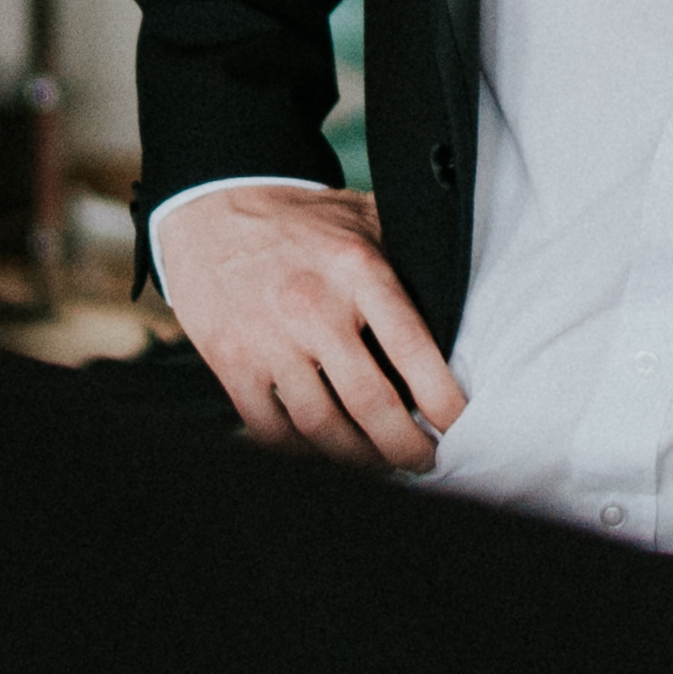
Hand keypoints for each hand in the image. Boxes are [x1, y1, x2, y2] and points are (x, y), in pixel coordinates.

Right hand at [158, 183, 468, 473]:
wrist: (210, 209)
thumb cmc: (299, 223)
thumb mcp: (361, 218)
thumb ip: (407, 255)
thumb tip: (463, 298)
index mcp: (356, 269)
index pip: (411, 347)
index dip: (442, 399)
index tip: (459, 427)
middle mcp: (313, 306)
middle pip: (370, 402)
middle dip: (405, 445)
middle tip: (424, 461)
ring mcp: (268, 338)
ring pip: (321, 425)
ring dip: (357, 458)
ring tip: (379, 464)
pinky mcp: (231, 361)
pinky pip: (270, 428)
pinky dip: (300, 452)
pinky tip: (322, 454)